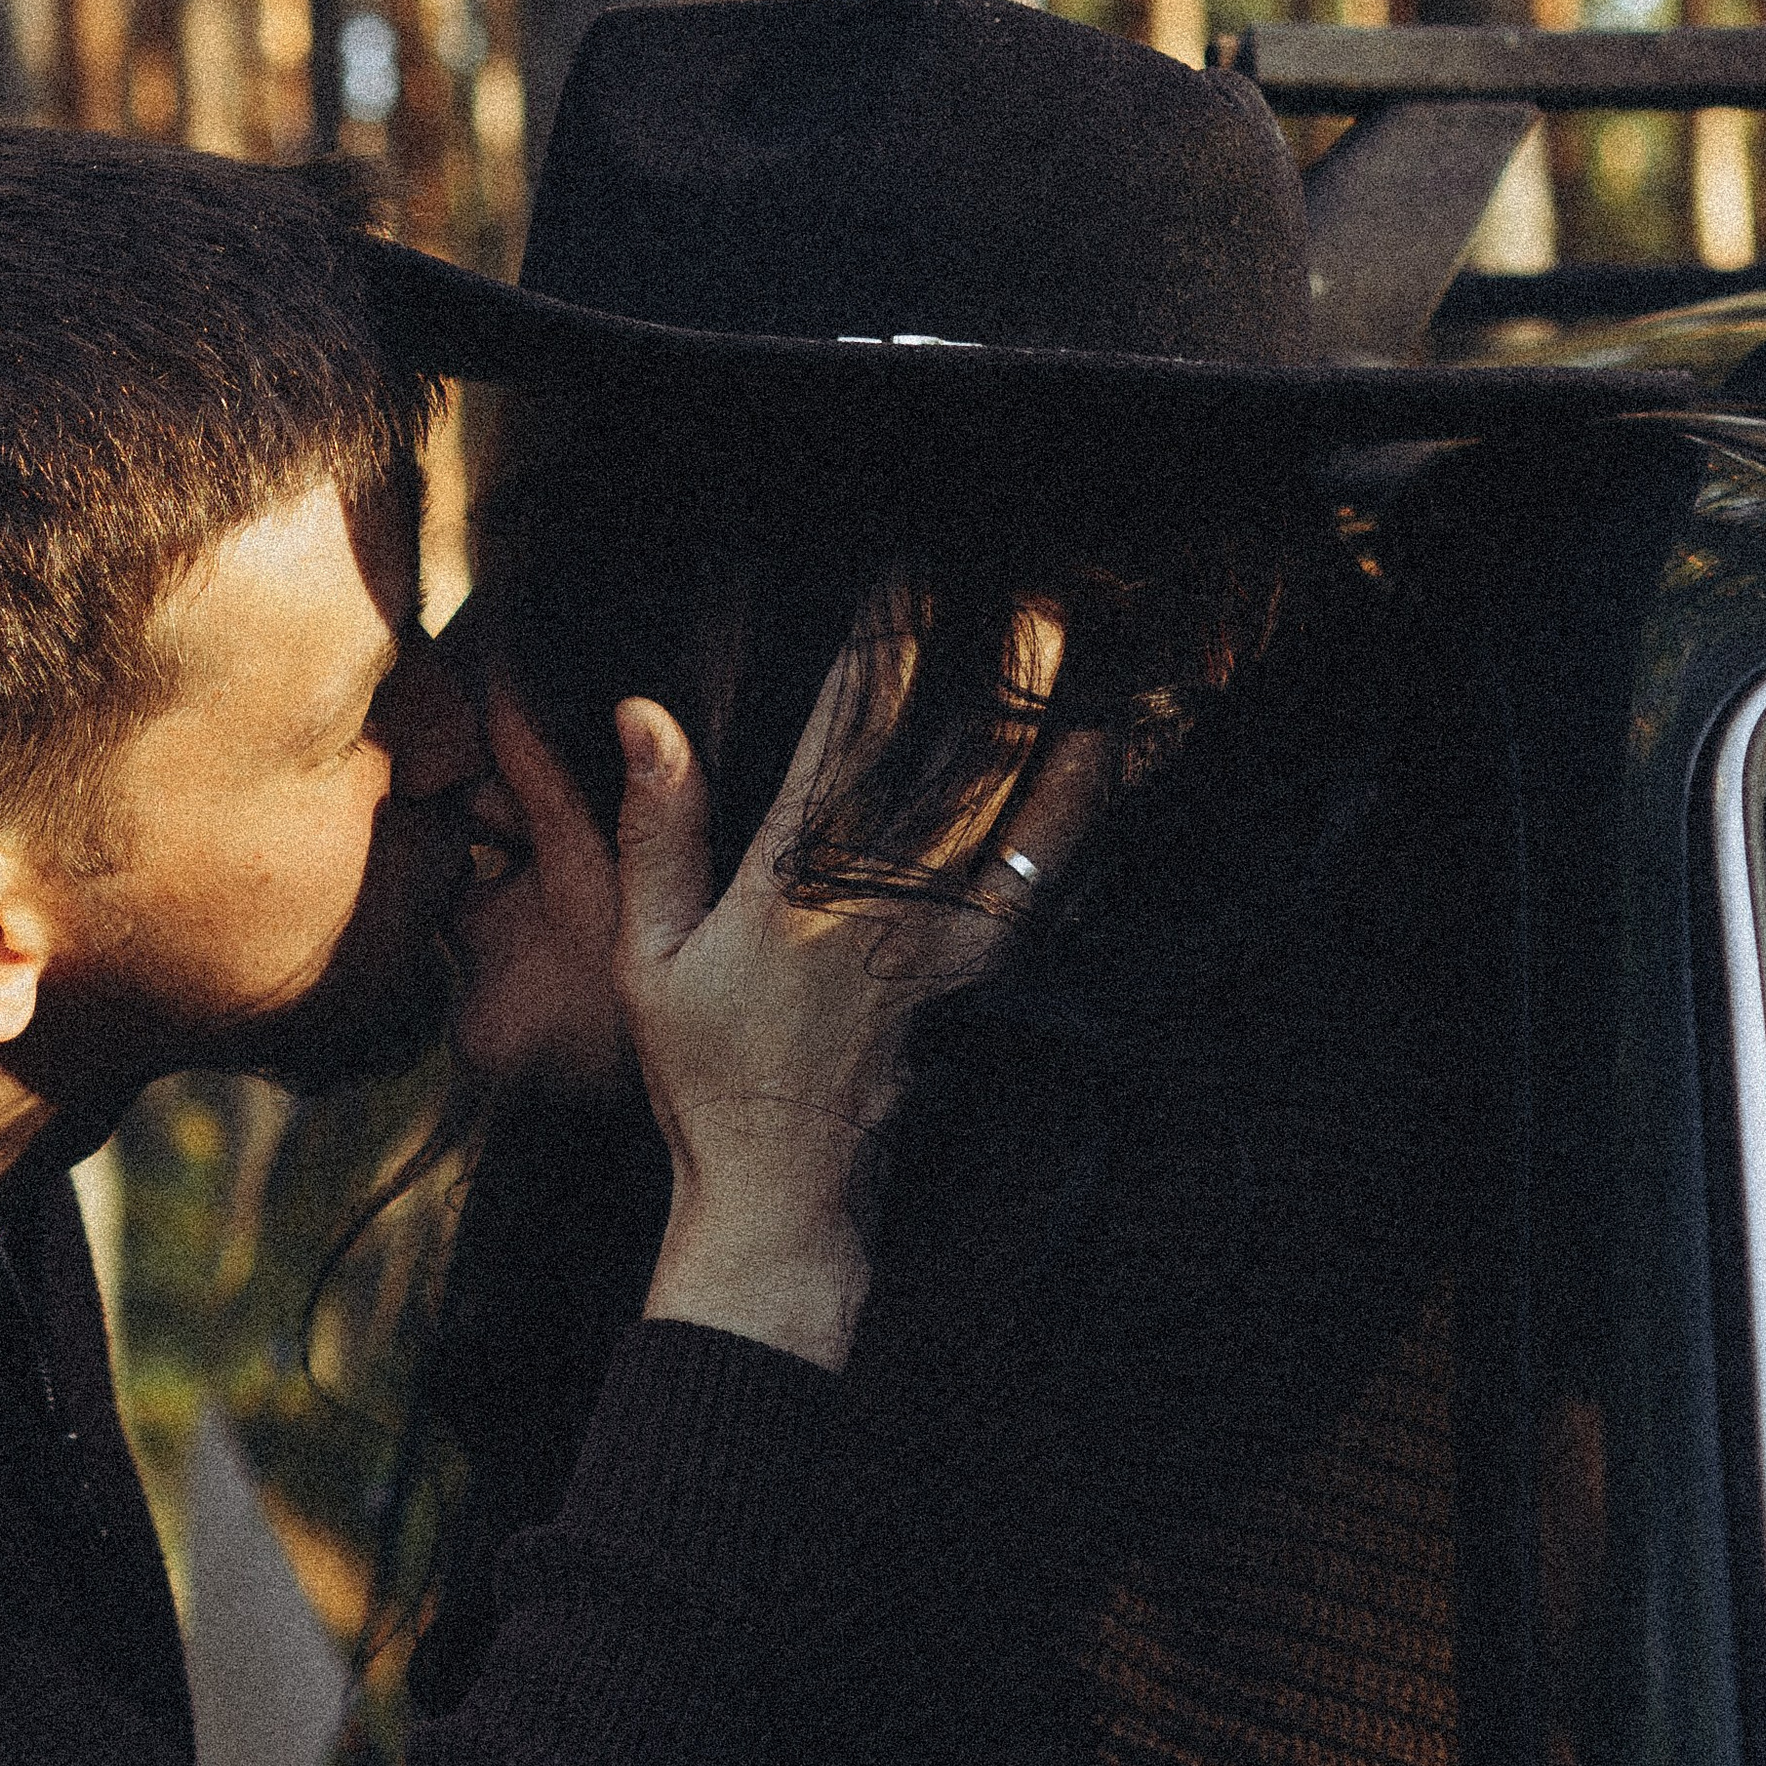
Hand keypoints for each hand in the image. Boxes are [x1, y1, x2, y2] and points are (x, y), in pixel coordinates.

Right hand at [612, 611, 1108, 1369]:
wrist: (787, 1193)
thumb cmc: (707, 1073)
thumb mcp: (649, 954)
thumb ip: (657, 830)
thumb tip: (647, 713)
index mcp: (792, 884)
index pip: (844, 732)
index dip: (879, 641)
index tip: (903, 571)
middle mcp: (884, 902)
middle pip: (956, 754)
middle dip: (993, 659)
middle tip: (1025, 579)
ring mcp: (950, 940)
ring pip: (1021, 808)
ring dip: (1059, 718)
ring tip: (1090, 635)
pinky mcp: (990, 974)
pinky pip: (1052, 876)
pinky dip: (1087, 808)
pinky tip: (1118, 749)